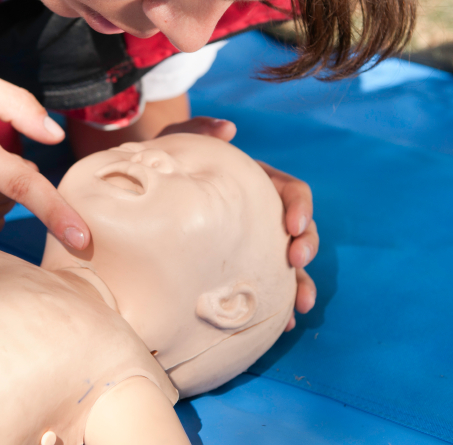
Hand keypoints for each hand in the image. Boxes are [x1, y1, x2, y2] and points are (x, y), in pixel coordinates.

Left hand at [158, 117, 317, 330]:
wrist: (146, 188)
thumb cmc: (168, 162)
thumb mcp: (179, 141)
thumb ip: (199, 131)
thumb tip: (227, 129)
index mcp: (256, 182)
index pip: (290, 190)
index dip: (299, 206)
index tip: (294, 224)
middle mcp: (261, 212)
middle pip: (298, 229)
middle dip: (306, 247)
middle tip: (296, 263)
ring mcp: (252, 240)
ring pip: (287, 263)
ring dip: (300, 284)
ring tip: (298, 307)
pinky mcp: (238, 263)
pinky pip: (264, 284)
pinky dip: (276, 303)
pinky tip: (279, 323)